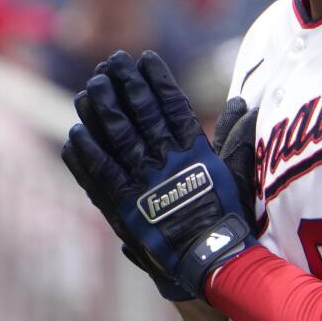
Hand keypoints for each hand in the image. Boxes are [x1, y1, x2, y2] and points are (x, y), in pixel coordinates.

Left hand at [61, 51, 256, 300]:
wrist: (209, 261)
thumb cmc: (227, 219)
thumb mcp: (239, 175)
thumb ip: (238, 139)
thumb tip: (245, 103)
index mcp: (194, 151)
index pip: (172, 105)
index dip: (157, 80)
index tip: (145, 58)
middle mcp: (166, 161)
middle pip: (140, 114)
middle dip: (125, 85)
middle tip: (111, 61)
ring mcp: (143, 183)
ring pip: (118, 137)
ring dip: (102, 110)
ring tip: (90, 87)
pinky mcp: (124, 206)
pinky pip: (101, 174)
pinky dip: (87, 154)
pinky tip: (76, 133)